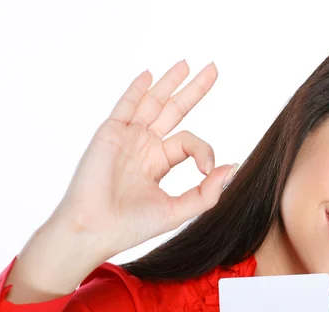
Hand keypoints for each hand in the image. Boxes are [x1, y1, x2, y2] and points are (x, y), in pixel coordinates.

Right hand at [49, 60, 237, 260]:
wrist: (94, 229)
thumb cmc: (132, 225)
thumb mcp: (177, 211)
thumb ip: (206, 193)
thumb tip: (233, 169)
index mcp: (159, 162)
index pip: (189, 142)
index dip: (204, 151)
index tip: (207, 169)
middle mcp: (144, 146)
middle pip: (174, 110)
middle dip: (194, 90)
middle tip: (213, 69)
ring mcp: (128, 137)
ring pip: (152, 102)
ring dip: (169, 82)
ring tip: (186, 63)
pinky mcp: (111, 133)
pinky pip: (126, 106)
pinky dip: (137, 90)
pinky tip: (149, 74)